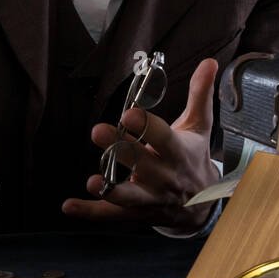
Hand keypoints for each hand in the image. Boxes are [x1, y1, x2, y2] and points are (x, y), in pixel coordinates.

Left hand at [63, 58, 221, 231]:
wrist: (201, 206)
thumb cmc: (195, 158)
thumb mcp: (200, 126)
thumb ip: (200, 94)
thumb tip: (209, 62)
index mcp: (179, 153)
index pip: (164, 138)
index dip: (147, 127)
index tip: (130, 114)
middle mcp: (165, 177)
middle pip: (142, 163)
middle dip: (120, 149)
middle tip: (99, 132)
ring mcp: (151, 198)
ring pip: (130, 196)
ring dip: (110, 190)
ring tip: (92, 181)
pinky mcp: (136, 213)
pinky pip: (112, 215)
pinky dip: (90, 211)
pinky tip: (69, 205)